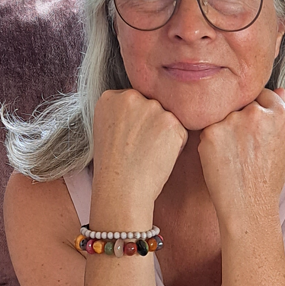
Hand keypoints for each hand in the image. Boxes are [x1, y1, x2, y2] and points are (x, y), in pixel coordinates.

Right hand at [92, 89, 187, 210]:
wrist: (121, 188)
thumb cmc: (112, 167)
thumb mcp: (104, 131)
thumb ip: (121, 113)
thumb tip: (139, 111)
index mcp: (110, 98)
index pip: (133, 101)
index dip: (135, 121)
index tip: (129, 137)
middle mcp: (131, 97)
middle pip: (152, 106)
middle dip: (151, 124)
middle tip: (139, 147)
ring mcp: (152, 108)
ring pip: (167, 117)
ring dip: (164, 134)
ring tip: (148, 154)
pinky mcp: (171, 122)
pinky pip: (181, 131)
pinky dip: (175, 145)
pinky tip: (159, 157)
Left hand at [197, 88, 284, 226]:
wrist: (249, 207)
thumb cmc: (267, 179)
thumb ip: (279, 115)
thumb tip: (280, 88)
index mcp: (281, 115)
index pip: (262, 95)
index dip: (254, 112)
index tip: (251, 128)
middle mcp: (258, 114)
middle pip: (240, 103)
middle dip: (238, 119)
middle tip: (240, 146)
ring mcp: (234, 121)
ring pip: (222, 113)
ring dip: (223, 128)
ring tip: (231, 155)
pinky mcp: (212, 131)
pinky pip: (207, 126)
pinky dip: (210, 140)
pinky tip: (220, 158)